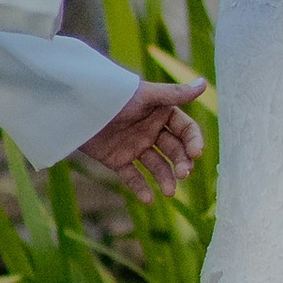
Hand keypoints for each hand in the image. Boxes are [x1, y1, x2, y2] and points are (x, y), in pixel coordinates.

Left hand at [78, 79, 207, 195]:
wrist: (77, 104)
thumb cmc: (114, 93)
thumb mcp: (145, 95)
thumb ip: (174, 94)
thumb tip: (205, 83)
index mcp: (161, 113)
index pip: (185, 130)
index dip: (193, 142)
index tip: (196, 154)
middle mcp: (151, 131)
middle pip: (174, 150)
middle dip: (181, 163)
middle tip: (183, 174)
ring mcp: (135, 146)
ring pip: (156, 166)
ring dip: (165, 179)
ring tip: (169, 192)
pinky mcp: (118, 159)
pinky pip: (132, 176)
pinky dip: (141, 188)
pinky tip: (149, 199)